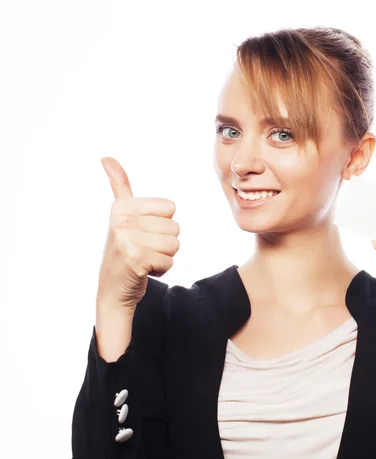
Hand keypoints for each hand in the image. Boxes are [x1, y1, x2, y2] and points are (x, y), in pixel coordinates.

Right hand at [97, 157, 180, 311]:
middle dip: (164, 243)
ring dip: (164, 257)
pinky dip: (161, 270)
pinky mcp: (136, 259)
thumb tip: (106, 157)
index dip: (162, 224)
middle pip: (175, 227)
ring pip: (175, 244)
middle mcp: (122, 219)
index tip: (142, 233)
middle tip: (142, 250)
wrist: (112, 290)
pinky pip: (170, 261)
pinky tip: (144, 271)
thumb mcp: (122, 216)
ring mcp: (127, 239)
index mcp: (122, 206)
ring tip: (144, 259)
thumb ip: (119, 186)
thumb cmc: (124, 251)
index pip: (170, 208)